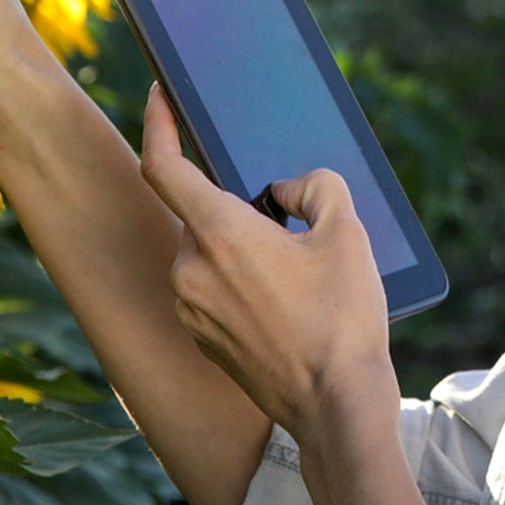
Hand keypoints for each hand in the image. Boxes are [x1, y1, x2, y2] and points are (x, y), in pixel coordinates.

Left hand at [140, 86, 398, 438]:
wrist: (335, 408)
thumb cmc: (342, 320)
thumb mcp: (346, 234)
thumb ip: (316, 187)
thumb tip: (287, 191)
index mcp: (220, 234)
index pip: (164, 166)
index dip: (158, 124)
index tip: (159, 95)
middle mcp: (190, 270)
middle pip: (200, 212)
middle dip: (239, 206)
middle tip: (290, 221)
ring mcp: (190, 309)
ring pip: (207, 253)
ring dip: (241, 246)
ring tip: (298, 270)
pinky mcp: (201, 338)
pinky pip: (211, 289)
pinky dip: (239, 280)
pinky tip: (287, 299)